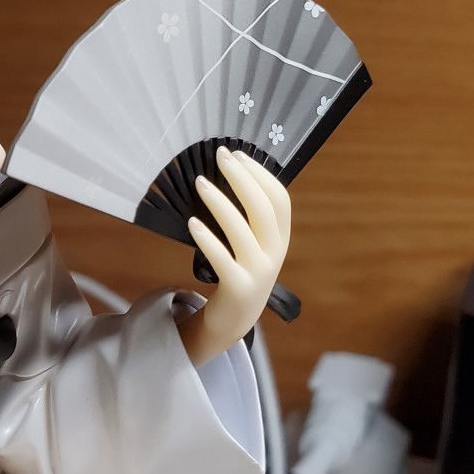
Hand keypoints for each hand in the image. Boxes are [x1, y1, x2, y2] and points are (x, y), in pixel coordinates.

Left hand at [177, 146, 291, 368]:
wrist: (236, 319)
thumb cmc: (241, 271)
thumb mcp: (255, 244)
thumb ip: (251, 217)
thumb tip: (232, 173)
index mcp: (281, 238)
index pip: (279, 199)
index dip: (259, 174)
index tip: (237, 154)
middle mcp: (275, 253)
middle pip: (262, 208)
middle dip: (240, 177)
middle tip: (219, 156)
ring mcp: (258, 271)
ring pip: (241, 229)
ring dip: (219, 201)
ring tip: (199, 182)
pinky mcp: (238, 287)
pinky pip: (222, 258)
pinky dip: (207, 239)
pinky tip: (192, 222)